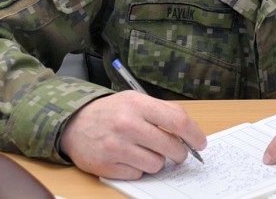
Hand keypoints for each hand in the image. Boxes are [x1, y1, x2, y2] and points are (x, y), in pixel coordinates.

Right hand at [59, 90, 206, 178]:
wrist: (74, 124)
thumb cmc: (112, 112)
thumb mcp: (136, 100)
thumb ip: (163, 112)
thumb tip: (191, 131)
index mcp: (138, 104)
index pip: (178, 121)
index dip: (195, 135)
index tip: (200, 143)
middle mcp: (127, 125)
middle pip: (171, 147)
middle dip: (180, 154)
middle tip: (179, 153)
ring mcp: (116, 146)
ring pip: (156, 164)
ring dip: (157, 161)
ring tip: (146, 151)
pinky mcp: (106, 166)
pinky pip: (139, 174)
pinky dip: (139, 169)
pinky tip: (130, 158)